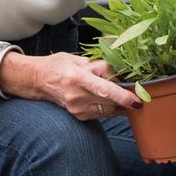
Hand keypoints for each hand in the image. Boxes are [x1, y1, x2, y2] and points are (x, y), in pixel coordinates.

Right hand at [0, 52, 141, 119]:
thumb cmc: (59, 66)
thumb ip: (100, 66)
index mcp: (78, 78)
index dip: (123, 96)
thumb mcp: (79, 60)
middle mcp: (77, 96)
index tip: (137, 100)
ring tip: (123, 93)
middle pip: (110, 102)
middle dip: (126, 97)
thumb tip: (120, 72)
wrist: (38, 80)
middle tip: (137, 90)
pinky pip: (102, 114)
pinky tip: (110, 99)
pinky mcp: (79, 116)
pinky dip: (110, 107)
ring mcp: (77, 109)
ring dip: (120, 103)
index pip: (104, 90)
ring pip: (108, 110)